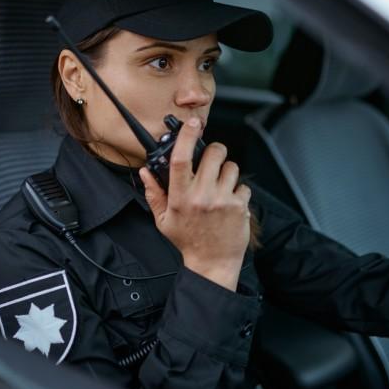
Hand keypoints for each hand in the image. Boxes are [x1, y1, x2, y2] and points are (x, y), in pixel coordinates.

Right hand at [139, 117, 250, 290]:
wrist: (212, 264)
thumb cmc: (187, 240)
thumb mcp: (163, 219)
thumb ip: (154, 193)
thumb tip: (145, 172)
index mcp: (180, 197)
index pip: (181, 158)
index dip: (187, 136)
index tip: (193, 124)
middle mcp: (201, 196)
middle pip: (214, 154)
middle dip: (215, 151)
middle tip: (211, 161)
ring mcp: (223, 201)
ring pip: (231, 167)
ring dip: (227, 172)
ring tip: (219, 186)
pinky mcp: (240, 207)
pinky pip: (243, 185)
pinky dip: (238, 191)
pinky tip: (229, 202)